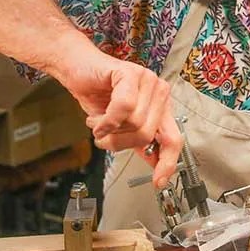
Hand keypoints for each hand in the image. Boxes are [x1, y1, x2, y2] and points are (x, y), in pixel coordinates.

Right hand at [60, 49, 182, 187]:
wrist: (76, 69)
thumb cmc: (97, 93)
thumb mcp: (121, 126)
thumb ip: (139, 142)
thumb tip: (155, 163)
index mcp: (160, 106)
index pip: (174, 139)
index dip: (166, 163)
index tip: (158, 181)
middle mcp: (159, 92)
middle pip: (147, 135)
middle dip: (120, 142)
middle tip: (104, 136)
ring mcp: (147, 81)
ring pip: (135, 123)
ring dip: (109, 131)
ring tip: (98, 122)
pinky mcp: (130, 74)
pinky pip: (123, 109)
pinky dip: (105, 120)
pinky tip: (96, 119)